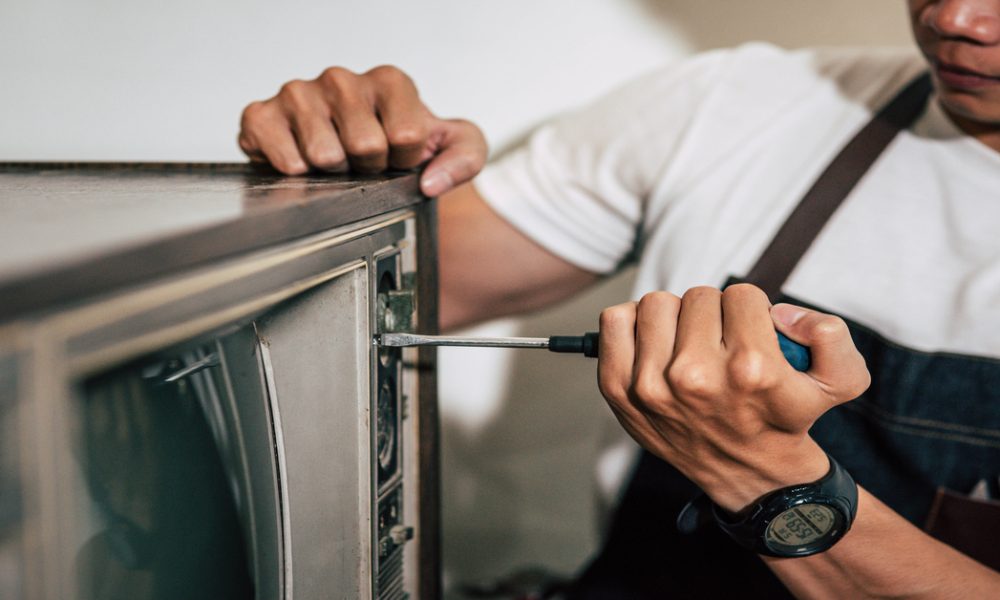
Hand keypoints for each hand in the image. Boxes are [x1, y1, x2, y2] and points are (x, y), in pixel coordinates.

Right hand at [238, 65, 487, 195]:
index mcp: (389, 81)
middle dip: (370, 168)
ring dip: (335, 173)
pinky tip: (302, 162)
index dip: (405, 161)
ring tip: (336, 161)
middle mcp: (342, 79)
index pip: (406, 135)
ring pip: (325, 154)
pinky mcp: (262, 114)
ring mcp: (299, 93)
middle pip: (366, 146)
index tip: (398, 157)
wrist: (351, 155)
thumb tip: (432, 182)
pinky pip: (282, 156)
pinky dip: (294, 171)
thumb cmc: (399, 147)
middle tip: (364, 163)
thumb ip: (465, 157)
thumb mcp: (453, 147)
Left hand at [597, 284, 870, 511]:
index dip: (752, 311)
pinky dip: (632, 325)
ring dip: (675, 319)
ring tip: (690, 347)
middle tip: (722, 345)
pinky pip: (615, 321)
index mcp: (749, 369)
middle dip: (714, 315)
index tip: (752, 337)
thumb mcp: (840, 382)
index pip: (742, 295)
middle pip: (698, 296)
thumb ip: (831, 334)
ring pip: (657, 304)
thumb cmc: (785, 418)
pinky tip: (656, 347)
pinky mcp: (619, 390)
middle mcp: (695, 377)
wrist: (748, 472)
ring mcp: (651, 385)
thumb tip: (781, 312)